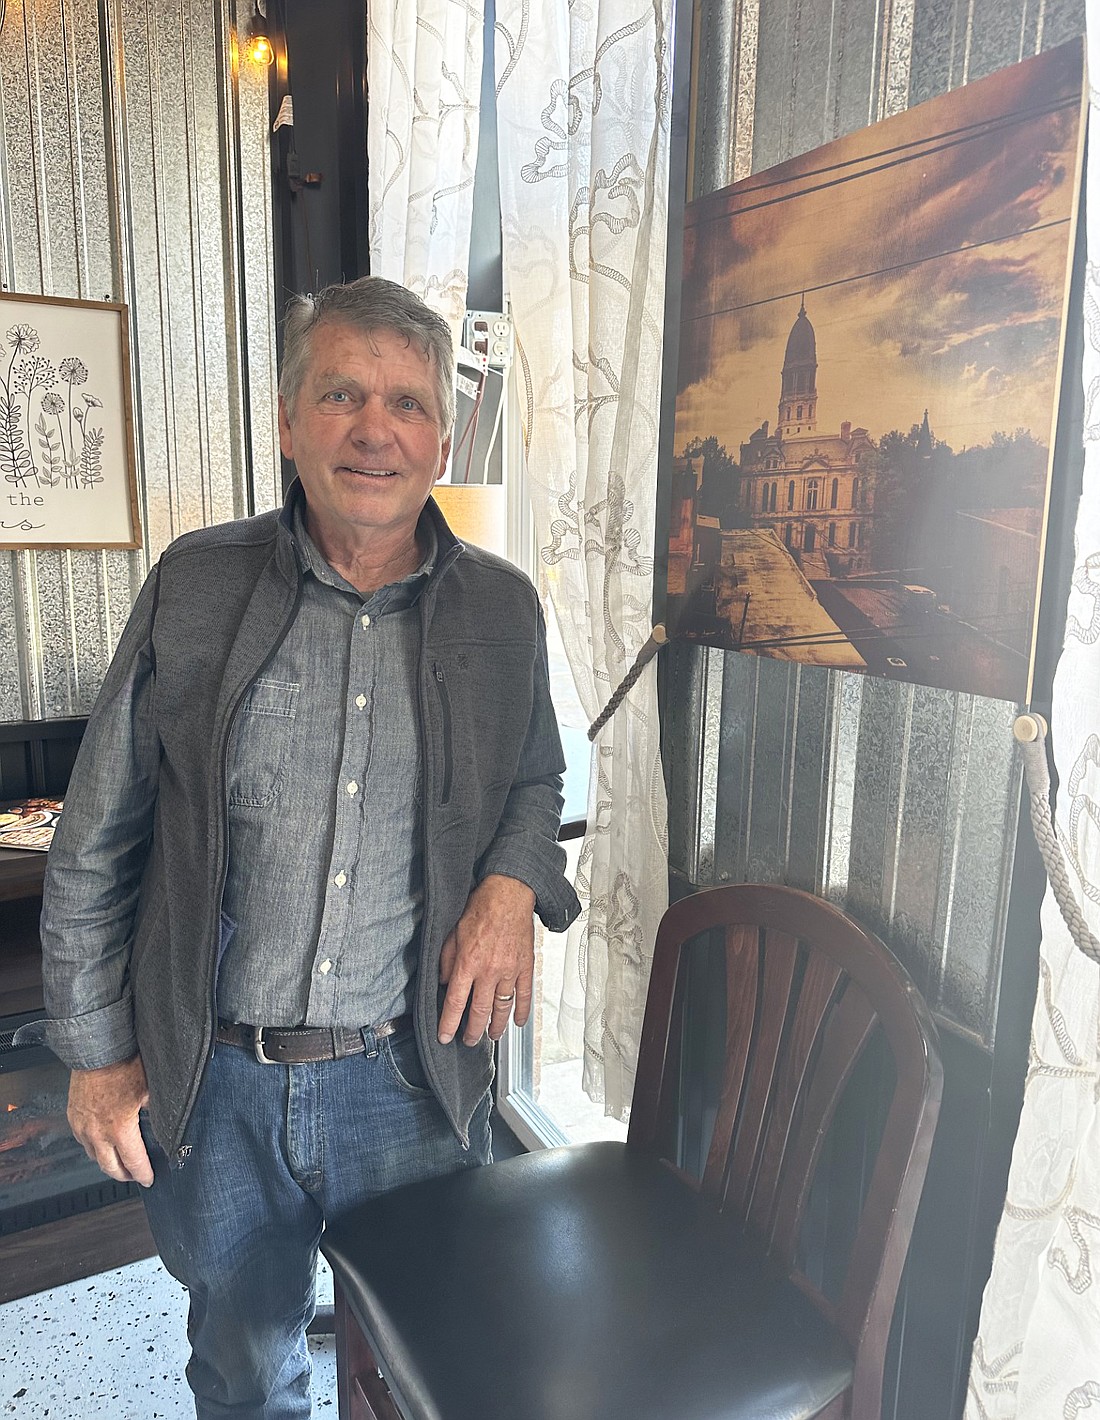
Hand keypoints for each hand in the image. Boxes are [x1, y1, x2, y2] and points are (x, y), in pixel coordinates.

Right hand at [67, 1054, 153, 1186]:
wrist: (98, 1049)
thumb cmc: (124, 1065)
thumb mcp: (151, 1090)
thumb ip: (157, 1112)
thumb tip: (165, 1124)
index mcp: (120, 1128)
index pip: (133, 1162)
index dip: (143, 1174)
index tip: (149, 1179)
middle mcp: (97, 1132)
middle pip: (110, 1168)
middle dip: (124, 1176)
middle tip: (134, 1176)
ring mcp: (82, 1125)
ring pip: (94, 1156)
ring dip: (107, 1162)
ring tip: (119, 1162)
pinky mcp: (73, 1116)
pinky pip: (82, 1141)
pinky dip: (94, 1147)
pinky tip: (102, 1143)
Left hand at [438, 874, 535, 1045]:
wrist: (509, 894)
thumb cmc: (480, 909)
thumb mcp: (452, 934)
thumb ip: (447, 962)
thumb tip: (444, 983)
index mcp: (468, 964)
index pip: (455, 1003)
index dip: (448, 1024)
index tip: (444, 1037)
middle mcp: (488, 972)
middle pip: (479, 1012)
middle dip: (472, 1032)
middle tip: (468, 1041)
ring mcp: (509, 971)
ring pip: (502, 1008)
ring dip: (496, 1027)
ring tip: (491, 1035)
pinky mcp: (525, 967)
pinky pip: (525, 995)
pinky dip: (522, 1012)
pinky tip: (518, 1022)